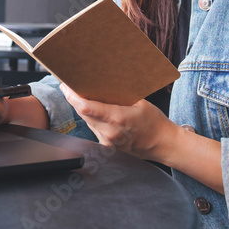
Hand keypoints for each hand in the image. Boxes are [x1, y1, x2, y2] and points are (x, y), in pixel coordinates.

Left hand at [59, 83, 176, 161]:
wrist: (163, 144)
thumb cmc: (154, 122)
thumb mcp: (140, 102)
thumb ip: (119, 96)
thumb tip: (101, 82)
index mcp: (118, 119)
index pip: (86, 107)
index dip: (72, 96)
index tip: (66, 85)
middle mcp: (109, 133)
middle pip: (83, 113)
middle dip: (73, 99)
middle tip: (67, 85)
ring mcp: (107, 142)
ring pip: (86, 121)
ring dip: (80, 108)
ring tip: (77, 93)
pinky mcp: (107, 146)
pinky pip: (93, 128)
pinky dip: (90, 117)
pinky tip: (91, 109)